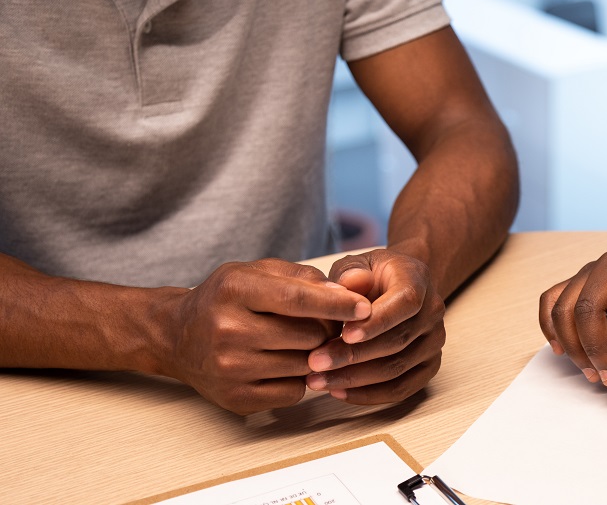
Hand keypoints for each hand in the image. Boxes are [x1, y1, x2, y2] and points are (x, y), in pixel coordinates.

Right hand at [161, 259, 370, 414]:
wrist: (177, 336)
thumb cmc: (227, 299)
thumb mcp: (257, 272)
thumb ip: (304, 278)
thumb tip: (349, 293)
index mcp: (234, 290)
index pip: (297, 299)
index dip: (336, 304)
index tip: (365, 307)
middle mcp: (227, 330)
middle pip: (307, 336)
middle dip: (327, 330)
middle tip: (325, 324)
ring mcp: (229, 369)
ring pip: (305, 366)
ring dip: (316, 355)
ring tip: (303, 342)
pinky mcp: (235, 398)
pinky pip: (293, 392)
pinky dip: (300, 379)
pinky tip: (285, 363)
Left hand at [306, 249, 445, 403]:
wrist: (397, 286)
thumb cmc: (373, 275)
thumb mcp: (358, 263)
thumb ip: (351, 271)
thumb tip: (350, 283)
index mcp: (418, 281)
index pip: (405, 304)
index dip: (377, 322)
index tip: (344, 335)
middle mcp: (432, 313)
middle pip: (397, 342)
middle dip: (353, 356)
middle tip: (316, 363)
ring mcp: (433, 342)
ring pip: (397, 369)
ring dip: (355, 379)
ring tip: (318, 380)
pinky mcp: (428, 366)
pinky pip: (402, 389)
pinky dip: (369, 395)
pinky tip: (339, 392)